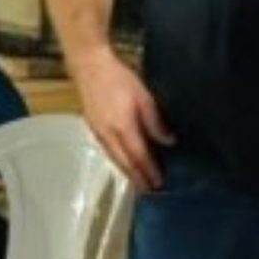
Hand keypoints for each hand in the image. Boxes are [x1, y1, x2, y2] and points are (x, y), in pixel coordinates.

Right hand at [70, 46, 172, 191]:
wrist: (90, 67)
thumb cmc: (118, 79)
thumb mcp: (144, 98)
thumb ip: (155, 122)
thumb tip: (168, 141)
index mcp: (123, 128)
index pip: (139, 156)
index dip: (149, 171)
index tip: (158, 183)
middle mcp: (109, 135)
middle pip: (125, 163)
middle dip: (137, 178)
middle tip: (148, 191)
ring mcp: (98, 132)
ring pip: (114, 159)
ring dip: (127, 172)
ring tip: (137, 181)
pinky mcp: (93, 127)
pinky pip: (107, 151)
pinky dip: (117, 161)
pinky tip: (123, 162)